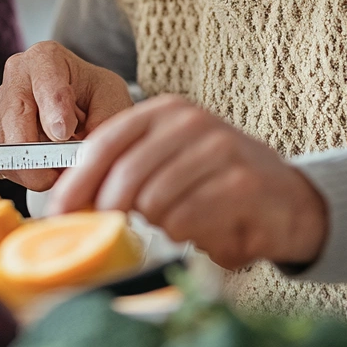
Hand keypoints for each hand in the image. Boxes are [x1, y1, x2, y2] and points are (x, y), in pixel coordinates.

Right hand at [0, 41, 132, 190]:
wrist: (75, 96)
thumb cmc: (93, 94)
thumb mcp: (111, 99)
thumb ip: (104, 120)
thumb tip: (83, 151)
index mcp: (47, 58)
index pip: (47, 86)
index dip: (54, 113)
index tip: (64, 134)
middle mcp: (16, 72)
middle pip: (15, 118)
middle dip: (35, 156)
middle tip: (56, 177)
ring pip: (0, 142)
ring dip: (27, 168)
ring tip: (54, 172)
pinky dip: (12, 171)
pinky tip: (34, 167)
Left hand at [48, 94, 327, 269]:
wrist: (288, 199)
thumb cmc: (213, 184)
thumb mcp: (165, 165)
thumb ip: (122, 175)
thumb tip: (67, 206)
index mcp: (163, 112)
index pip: (104, 143)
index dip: (77, 181)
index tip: (59, 212)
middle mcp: (189, 122)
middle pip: (125, 174)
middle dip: (109, 210)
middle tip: (110, 231)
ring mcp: (219, 148)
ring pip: (155, 199)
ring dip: (156, 224)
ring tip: (175, 223)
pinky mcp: (243, 182)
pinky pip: (189, 218)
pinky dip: (185, 233)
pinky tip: (199, 230)